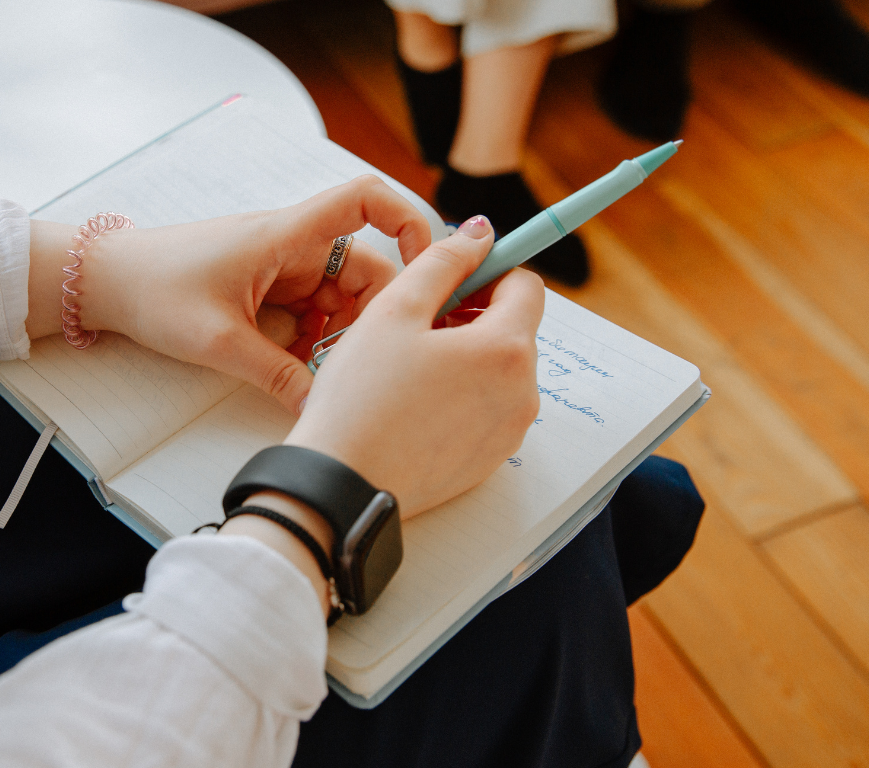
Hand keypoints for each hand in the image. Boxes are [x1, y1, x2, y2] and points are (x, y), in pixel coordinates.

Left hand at [27, 176, 432, 411]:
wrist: (104, 283)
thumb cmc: (154, 290)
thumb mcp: (220, 342)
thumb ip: (278, 375)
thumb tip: (321, 408)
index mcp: (286, 234)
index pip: (366, 199)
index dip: (408, 220)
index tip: (427, 265)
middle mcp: (292, 244)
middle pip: (365, 268)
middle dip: (369, 316)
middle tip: (355, 362)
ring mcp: (281, 266)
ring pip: (339, 297)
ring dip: (339, 334)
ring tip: (317, 371)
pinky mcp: (267, 289)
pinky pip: (311, 312)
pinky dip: (313, 340)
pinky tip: (296, 368)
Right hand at [284, 216, 544, 517]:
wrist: (342, 484)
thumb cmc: (361, 398)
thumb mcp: (395, 310)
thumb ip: (443, 261)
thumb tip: (479, 233)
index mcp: (506, 349)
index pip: (526, 286)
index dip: (487, 272)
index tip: (449, 279)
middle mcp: (522, 393)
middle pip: (514, 329)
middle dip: (473, 316)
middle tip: (416, 324)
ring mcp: (509, 432)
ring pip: (499, 370)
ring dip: (466, 356)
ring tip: (409, 366)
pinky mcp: (489, 460)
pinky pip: (486, 409)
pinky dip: (460, 396)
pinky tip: (413, 403)